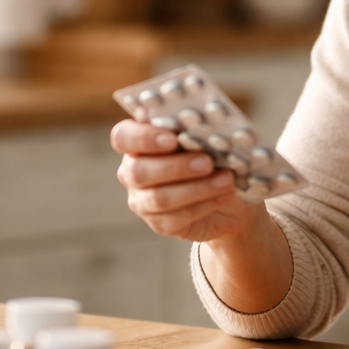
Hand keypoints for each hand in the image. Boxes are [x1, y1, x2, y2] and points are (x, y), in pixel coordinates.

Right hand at [111, 120, 261, 242]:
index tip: (172, 138)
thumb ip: (193, 129)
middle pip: (138, 171)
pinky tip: (224, 194)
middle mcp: (132, 171)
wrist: (226, 190)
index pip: (122, 137)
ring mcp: (142, 201)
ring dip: (196, 188)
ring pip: (159, 198)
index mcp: (136, 143)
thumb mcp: (203, 137)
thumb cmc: (211, 154)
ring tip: (225, 179)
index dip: (143, 138)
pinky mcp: (159, 223)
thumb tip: (198, 124)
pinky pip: (176, 218)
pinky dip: (204, 204)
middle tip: (207, 162)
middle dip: (175, 167)